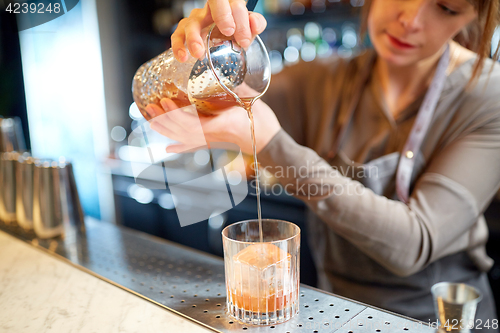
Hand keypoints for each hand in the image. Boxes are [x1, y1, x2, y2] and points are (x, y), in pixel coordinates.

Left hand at [147, 95, 280, 155]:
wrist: (269, 142)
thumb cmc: (261, 122)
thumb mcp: (248, 100)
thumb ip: (234, 87)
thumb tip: (222, 68)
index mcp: (219, 126)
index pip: (190, 124)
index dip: (174, 114)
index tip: (165, 100)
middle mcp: (212, 137)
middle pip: (181, 132)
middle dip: (163, 120)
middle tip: (151, 106)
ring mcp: (211, 142)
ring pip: (183, 139)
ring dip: (166, 130)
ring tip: (152, 119)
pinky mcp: (213, 143)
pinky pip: (192, 146)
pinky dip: (179, 146)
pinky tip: (168, 148)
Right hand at [171, 0, 266, 61]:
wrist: (223, 48)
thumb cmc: (235, 35)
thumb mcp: (248, 31)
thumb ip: (256, 24)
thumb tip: (255, 24)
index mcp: (228, 6)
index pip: (234, 2)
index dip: (240, 17)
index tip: (244, 40)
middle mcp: (210, 9)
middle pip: (213, 1)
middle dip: (221, 15)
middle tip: (228, 32)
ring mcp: (196, 20)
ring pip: (192, 22)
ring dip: (194, 37)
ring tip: (199, 53)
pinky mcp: (184, 32)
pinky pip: (177, 35)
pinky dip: (178, 46)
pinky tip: (183, 57)